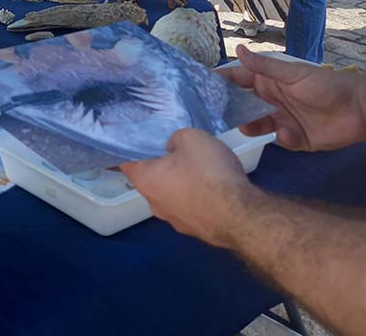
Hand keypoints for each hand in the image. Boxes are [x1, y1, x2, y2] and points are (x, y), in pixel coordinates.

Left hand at [120, 129, 251, 247]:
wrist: (243, 217)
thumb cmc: (209, 174)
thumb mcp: (190, 138)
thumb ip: (175, 139)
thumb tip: (173, 147)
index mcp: (145, 181)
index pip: (125, 161)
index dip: (129, 147)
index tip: (137, 137)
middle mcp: (155, 204)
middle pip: (150, 178)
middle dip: (161, 164)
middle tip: (176, 148)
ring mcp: (176, 221)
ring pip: (172, 194)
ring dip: (181, 182)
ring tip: (201, 167)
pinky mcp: (197, 230)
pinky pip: (192, 207)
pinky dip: (198, 197)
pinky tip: (215, 187)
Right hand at [222, 45, 365, 150]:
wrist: (359, 110)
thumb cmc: (324, 85)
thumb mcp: (292, 73)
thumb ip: (263, 66)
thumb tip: (238, 49)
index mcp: (266, 80)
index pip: (236, 80)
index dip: (219, 82)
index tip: (199, 87)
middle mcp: (269, 100)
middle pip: (241, 105)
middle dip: (228, 109)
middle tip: (212, 115)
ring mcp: (281, 119)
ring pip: (255, 125)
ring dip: (250, 126)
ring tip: (245, 127)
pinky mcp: (294, 138)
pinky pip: (279, 140)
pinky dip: (282, 138)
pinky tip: (288, 133)